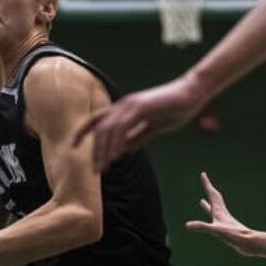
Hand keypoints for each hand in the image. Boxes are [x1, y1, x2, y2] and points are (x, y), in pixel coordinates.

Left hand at [74, 73, 207, 170]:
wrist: (191, 94)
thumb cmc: (175, 109)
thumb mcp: (153, 127)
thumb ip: (138, 136)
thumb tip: (123, 150)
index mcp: (125, 109)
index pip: (97, 120)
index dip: (83, 132)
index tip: (73, 147)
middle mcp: (123, 105)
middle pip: (99, 128)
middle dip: (95, 150)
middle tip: (95, 170)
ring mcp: (131, 104)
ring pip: (108, 128)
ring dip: (104, 150)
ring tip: (104, 167)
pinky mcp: (141, 107)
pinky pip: (122, 126)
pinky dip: (117, 141)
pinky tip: (117, 155)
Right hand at [184, 172, 255, 254]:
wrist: (248, 242)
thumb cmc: (234, 236)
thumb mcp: (215, 231)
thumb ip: (202, 227)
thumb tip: (187, 225)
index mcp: (219, 211)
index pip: (211, 194)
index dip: (207, 184)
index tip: (203, 174)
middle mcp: (221, 213)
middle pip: (214, 198)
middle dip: (208, 189)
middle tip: (205, 182)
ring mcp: (224, 221)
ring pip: (214, 209)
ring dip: (208, 204)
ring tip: (201, 201)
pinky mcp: (225, 228)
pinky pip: (216, 219)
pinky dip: (211, 216)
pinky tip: (212, 220)